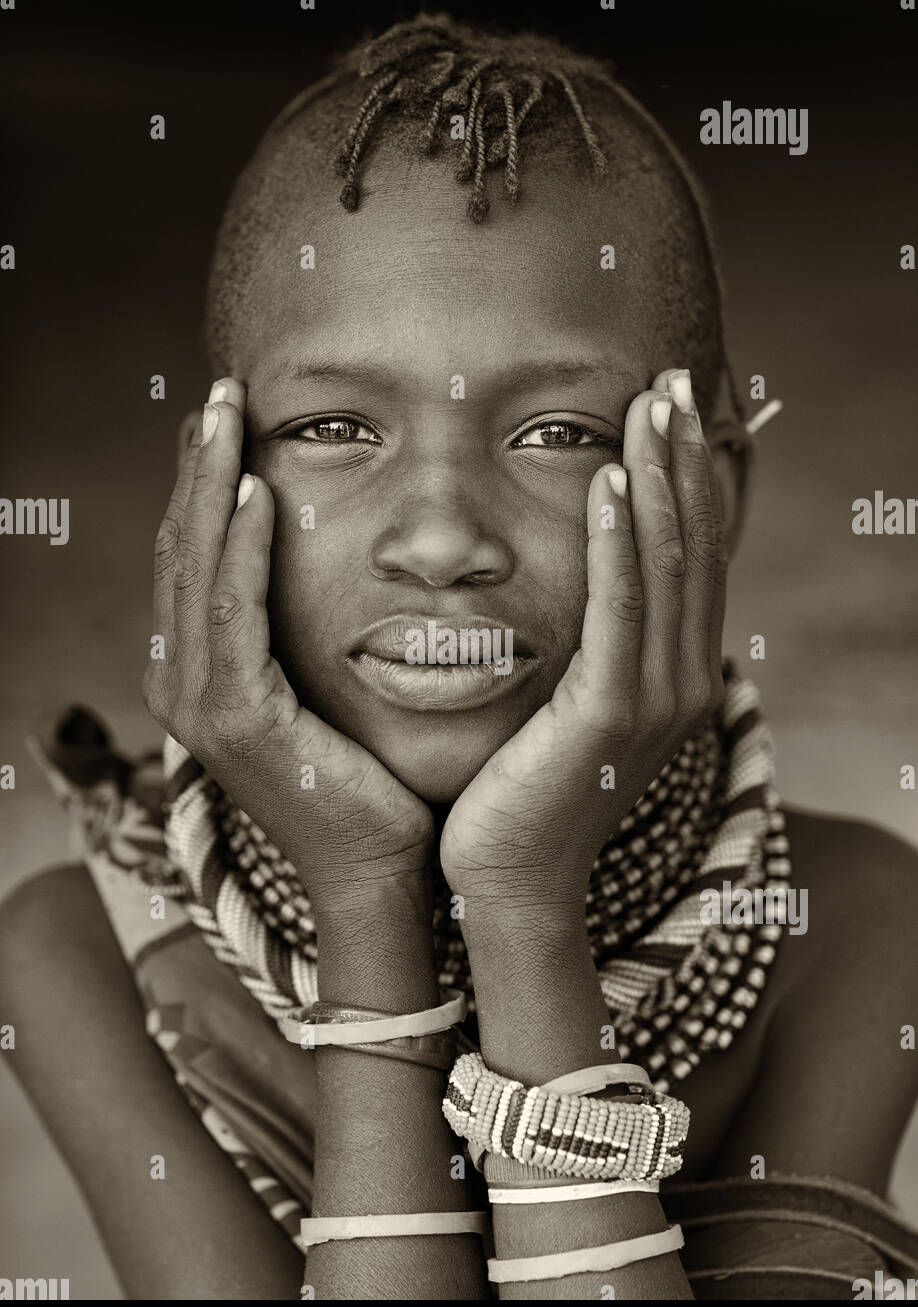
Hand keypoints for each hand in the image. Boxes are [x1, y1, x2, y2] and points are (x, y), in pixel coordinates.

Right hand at [143, 379, 434, 921]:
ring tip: (226, 415)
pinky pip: (235, 615)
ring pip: (197, 569)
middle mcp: (184, 684)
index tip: (228, 418)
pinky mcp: (236, 721)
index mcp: (203, 674)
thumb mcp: (323, 686)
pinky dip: (241, 548)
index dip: (204, 484)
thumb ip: (302, 628)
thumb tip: (323, 556)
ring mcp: (200, 706)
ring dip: (210, 485)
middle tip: (219, 394)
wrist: (380, 869)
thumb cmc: (365, 779)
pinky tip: (257, 490)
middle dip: (198, 466)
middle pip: (183, 550)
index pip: (196, 559)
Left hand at [439, 367, 727, 920]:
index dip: (687, 481)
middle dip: (682, 460)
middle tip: (671, 385)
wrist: (506, 881)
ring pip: (667, 567)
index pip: (690, 559)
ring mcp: (654, 700)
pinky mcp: (611, 716)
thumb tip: (572, 587)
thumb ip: (584, 646)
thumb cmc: (519, 792)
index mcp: (671, 675)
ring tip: (647, 407)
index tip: (668, 413)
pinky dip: (620, 541)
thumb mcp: (563, 705)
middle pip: (693, 548)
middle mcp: (680, 682)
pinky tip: (609, 481)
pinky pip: (620, 610)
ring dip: (659, 479)